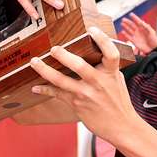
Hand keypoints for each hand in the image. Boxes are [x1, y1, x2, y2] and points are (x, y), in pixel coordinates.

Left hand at [29, 26, 140, 143]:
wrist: (122, 127)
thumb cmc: (118, 101)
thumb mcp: (117, 80)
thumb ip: (107, 66)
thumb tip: (98, 49)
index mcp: (111, 73)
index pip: (110, 53)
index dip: (102, 40)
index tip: (91, 29)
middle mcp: (98, 82)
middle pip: (80, 66)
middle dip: (64, 56)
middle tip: (54, 48)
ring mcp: (86, 94)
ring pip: (62, 81)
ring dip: (46, 70)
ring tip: (35, 62)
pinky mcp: (77, 103)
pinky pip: (57, 94)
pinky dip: (45, 89)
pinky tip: (35, 87)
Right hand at [117, 15, 156, 54]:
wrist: (153, 49)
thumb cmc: (154, 40)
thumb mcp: (152, 32)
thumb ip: (146, 27)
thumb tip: (141, 22)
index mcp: (143, 28)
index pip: (138, 21)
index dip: (134, 17)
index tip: (130, 14)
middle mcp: (139, 31)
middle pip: (132, 25)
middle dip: (127, 21)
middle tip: (123, 19)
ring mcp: (136, 36)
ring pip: (129, 30)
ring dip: (126, 26)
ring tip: (122, 23)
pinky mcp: (134, 41)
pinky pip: (129, 37)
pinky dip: (125, 34)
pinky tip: (123, 31)